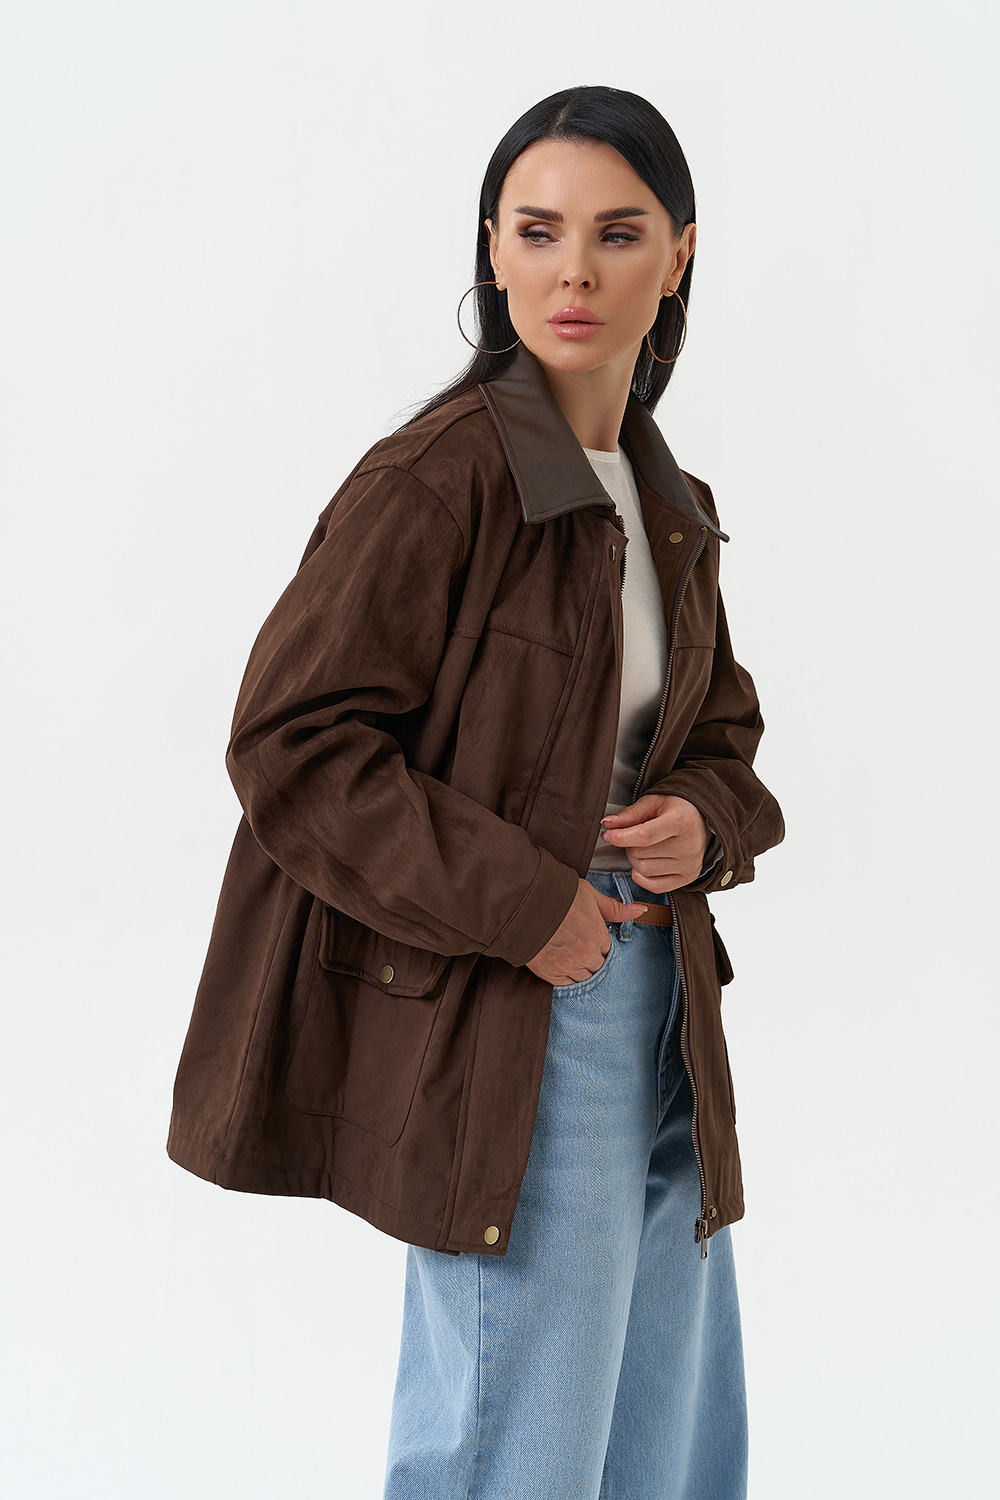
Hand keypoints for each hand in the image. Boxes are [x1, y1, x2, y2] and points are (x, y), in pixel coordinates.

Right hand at [525, 877, 647, 985]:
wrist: (526, 901)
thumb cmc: (559, 895)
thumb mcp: (591, 896)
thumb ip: (616, 908)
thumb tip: (641, 910)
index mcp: (599, 936)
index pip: (607, 952)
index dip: (598, 946)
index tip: (588, 939)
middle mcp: (586, 954)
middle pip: (597, 968)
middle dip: (590, 959)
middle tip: (577, 947)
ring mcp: (568, 965)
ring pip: (583, 978)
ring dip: (579, 970)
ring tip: (567, 954)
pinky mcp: (550, 973)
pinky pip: (566, 984)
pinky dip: (565, 977)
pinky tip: (559, 963)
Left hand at [599, 794, 709, 892]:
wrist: (701, 818)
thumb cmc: (675, 808)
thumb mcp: (653, 802)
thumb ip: (630, 814)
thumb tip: (608, 824)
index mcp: (681, 822)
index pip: (644, 836)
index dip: (620, 837)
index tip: (607, 834)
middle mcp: (689, 845)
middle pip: (641, 854)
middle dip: (629, 845)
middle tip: (636, 836)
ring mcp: (690, 864)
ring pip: (644, 870)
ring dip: (635, 860)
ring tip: (644, 847)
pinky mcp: (688, 877)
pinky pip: (655, 886)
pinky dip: (643, 877)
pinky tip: (646, 863)